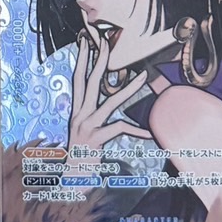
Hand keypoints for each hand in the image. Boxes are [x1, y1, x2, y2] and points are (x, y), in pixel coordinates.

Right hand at [65, 27, 151, 161]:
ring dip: (128, 88)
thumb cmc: (79, 158)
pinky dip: (137, 131)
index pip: (77, 79)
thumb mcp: (81, 134)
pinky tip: (151, 135)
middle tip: (106, 42)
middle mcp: (78, 114)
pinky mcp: (96, 139)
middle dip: (99, 60)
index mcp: (76, 111)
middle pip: (88, 81)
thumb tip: (102, 105)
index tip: (86, 41)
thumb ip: (90, 118)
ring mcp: (86, 126)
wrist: (69, 181)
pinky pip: (120, 129)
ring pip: (109, 101)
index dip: (82, 59)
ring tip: (143, 77)